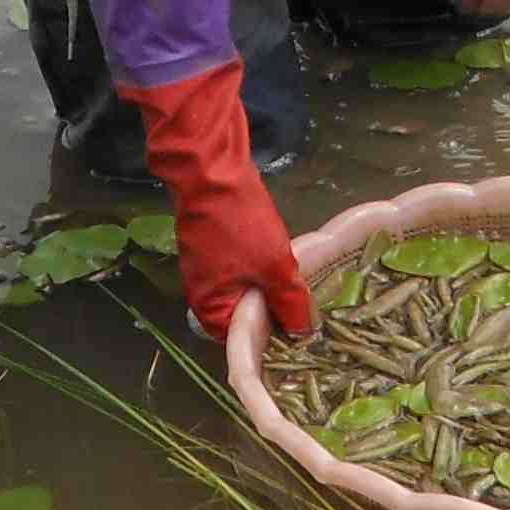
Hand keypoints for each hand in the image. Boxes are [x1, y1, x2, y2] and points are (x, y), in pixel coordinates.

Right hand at [119, 61, 312, 339]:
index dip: (273, 337)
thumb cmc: (240, 224)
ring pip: (244, 289)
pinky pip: (240, 268)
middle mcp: (202, 294)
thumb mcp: (274, 267)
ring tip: (301, 284)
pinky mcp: (212, 247)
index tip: (302, 331)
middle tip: (308, 307)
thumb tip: (303, 333)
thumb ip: (290, 302)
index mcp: (209, 308)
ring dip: (269, 287)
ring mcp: (205, 268)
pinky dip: (260, 268)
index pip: (244, 340)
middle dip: (273, 310)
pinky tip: (282, 259)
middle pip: (244, 315)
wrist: (212, 169)